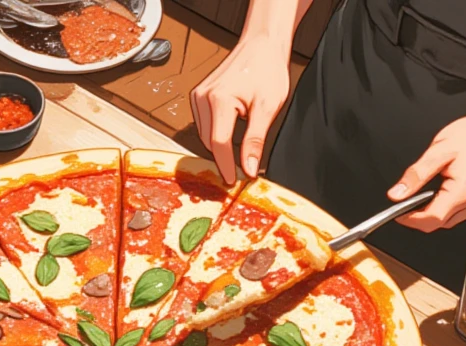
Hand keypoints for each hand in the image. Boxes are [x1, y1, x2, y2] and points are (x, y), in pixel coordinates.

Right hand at [191, 44, 290, 184]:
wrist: (261, 45)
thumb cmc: (267, 69)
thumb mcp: (268, 107)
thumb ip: (256, 140)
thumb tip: (249, 168)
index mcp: (219, 99)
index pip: (219, 144)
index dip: (226, 166)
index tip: (232, 181)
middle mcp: (203, 97)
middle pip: (209, 142)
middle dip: (224, 157)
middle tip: (241, 169)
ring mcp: (197, 96)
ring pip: (205, 135)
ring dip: (220, 146)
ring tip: (239, 147)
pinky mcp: (198, 96)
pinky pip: (204, 125)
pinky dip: (215, 134)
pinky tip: (230, 132)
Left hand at [388, 110, 465, 231]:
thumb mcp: (443, 148)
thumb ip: (417, 174)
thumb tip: (397, 193)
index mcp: (461, 194)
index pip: (428, 221)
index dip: (408, 220)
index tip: (397, 213)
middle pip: (439, 223)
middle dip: (420, 217)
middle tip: (410, 202)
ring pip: (452, 219)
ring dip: (436, 212)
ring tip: (430, 192)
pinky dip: (452, 206)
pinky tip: (451, 189)